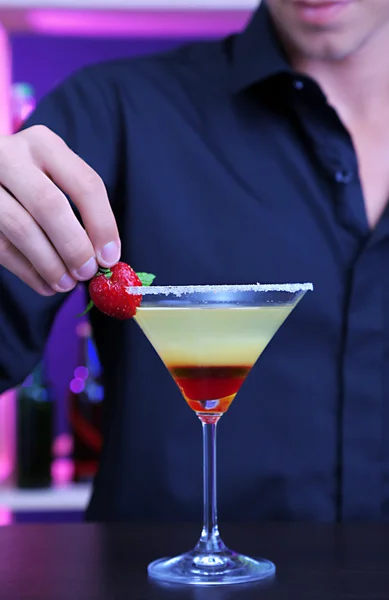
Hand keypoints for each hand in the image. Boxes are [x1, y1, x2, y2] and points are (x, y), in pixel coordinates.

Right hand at [0, 125, 120, 295]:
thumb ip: (79, 207)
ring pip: (21, 228)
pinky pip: (1, 246)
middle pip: (49, 205)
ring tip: (66, 284)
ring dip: (49, 264)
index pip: (85, 184)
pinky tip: (45, 284)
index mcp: (44, 144)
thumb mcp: (55, 176)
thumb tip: (105, 257)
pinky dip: (27, 272)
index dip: (102, 224)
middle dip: (73, 246)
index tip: (110, 257)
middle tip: (86, 273)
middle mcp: (10, 155)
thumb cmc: (30, 180)